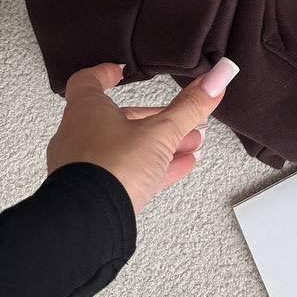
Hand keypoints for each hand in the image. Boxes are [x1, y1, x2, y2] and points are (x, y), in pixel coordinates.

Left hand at [46, 58, 239, 213]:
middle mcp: (78, 137)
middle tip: (180, 118)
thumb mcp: (161, 132)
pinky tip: (178, 168)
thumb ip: (190, 107)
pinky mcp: (94, 193)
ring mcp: (84, 167)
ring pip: (124, 148)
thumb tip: (218, 77)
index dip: (105, 74)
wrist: (89, 224)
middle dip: (154, 119)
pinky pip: (125, 174)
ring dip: (158, 145)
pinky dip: (152, 168)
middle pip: (118, 119)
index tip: (119, 71)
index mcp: (86, 112)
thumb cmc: (110, 170)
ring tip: (190, 145)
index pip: (88, 81)